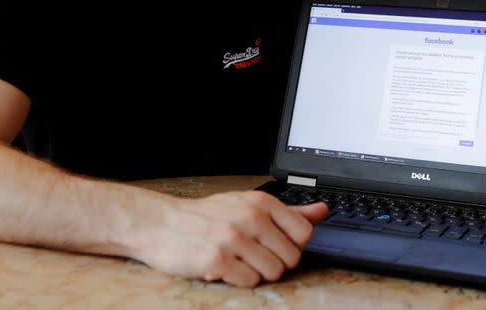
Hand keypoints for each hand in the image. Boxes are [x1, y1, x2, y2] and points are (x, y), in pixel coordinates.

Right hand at [140, 190, 327, 287]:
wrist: (163, 225)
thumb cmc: (208, 216)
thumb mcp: (249, 204)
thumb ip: (289, 211)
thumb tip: (322, 211)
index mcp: (261, 202)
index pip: (304, 233)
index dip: (291, 244)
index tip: (275, 242)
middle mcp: (249, 217)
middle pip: (291, 257)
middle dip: (274, 260)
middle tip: (252, 252)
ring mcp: (233, 239)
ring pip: (273, 272)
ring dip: (257, 271)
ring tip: (238, 259)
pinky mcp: (218, 262)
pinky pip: (250, 282)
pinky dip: (240, 279)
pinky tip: (226, 266)